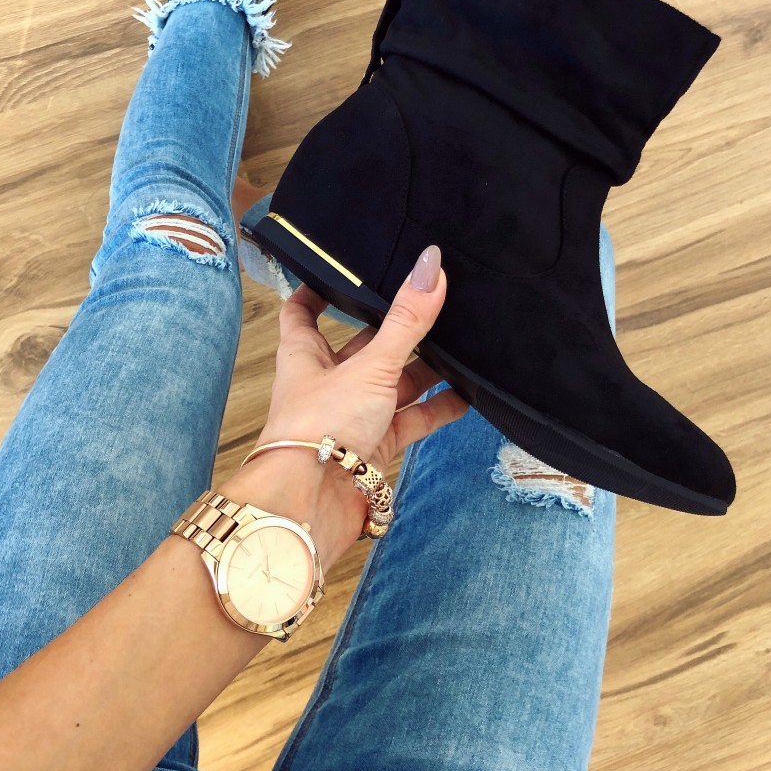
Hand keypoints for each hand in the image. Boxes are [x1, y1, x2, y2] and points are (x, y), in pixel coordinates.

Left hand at [251, 246, 470, 562]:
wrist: (310, 506)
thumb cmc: (319, 429)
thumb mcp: (370, 365)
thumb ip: (406, 320)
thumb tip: (431, 263)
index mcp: (305, 356)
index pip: (303, 313)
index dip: (319, 291)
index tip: (343, 269)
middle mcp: (327, 384)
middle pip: (362, 348)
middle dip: (395, 331)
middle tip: (431, 303)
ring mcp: (351, 418)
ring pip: (391, 385)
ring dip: (423, 370)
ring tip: (460, 344)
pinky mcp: (374, 449)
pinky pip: (410, 422)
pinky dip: (436, 410)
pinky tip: (467, 396)